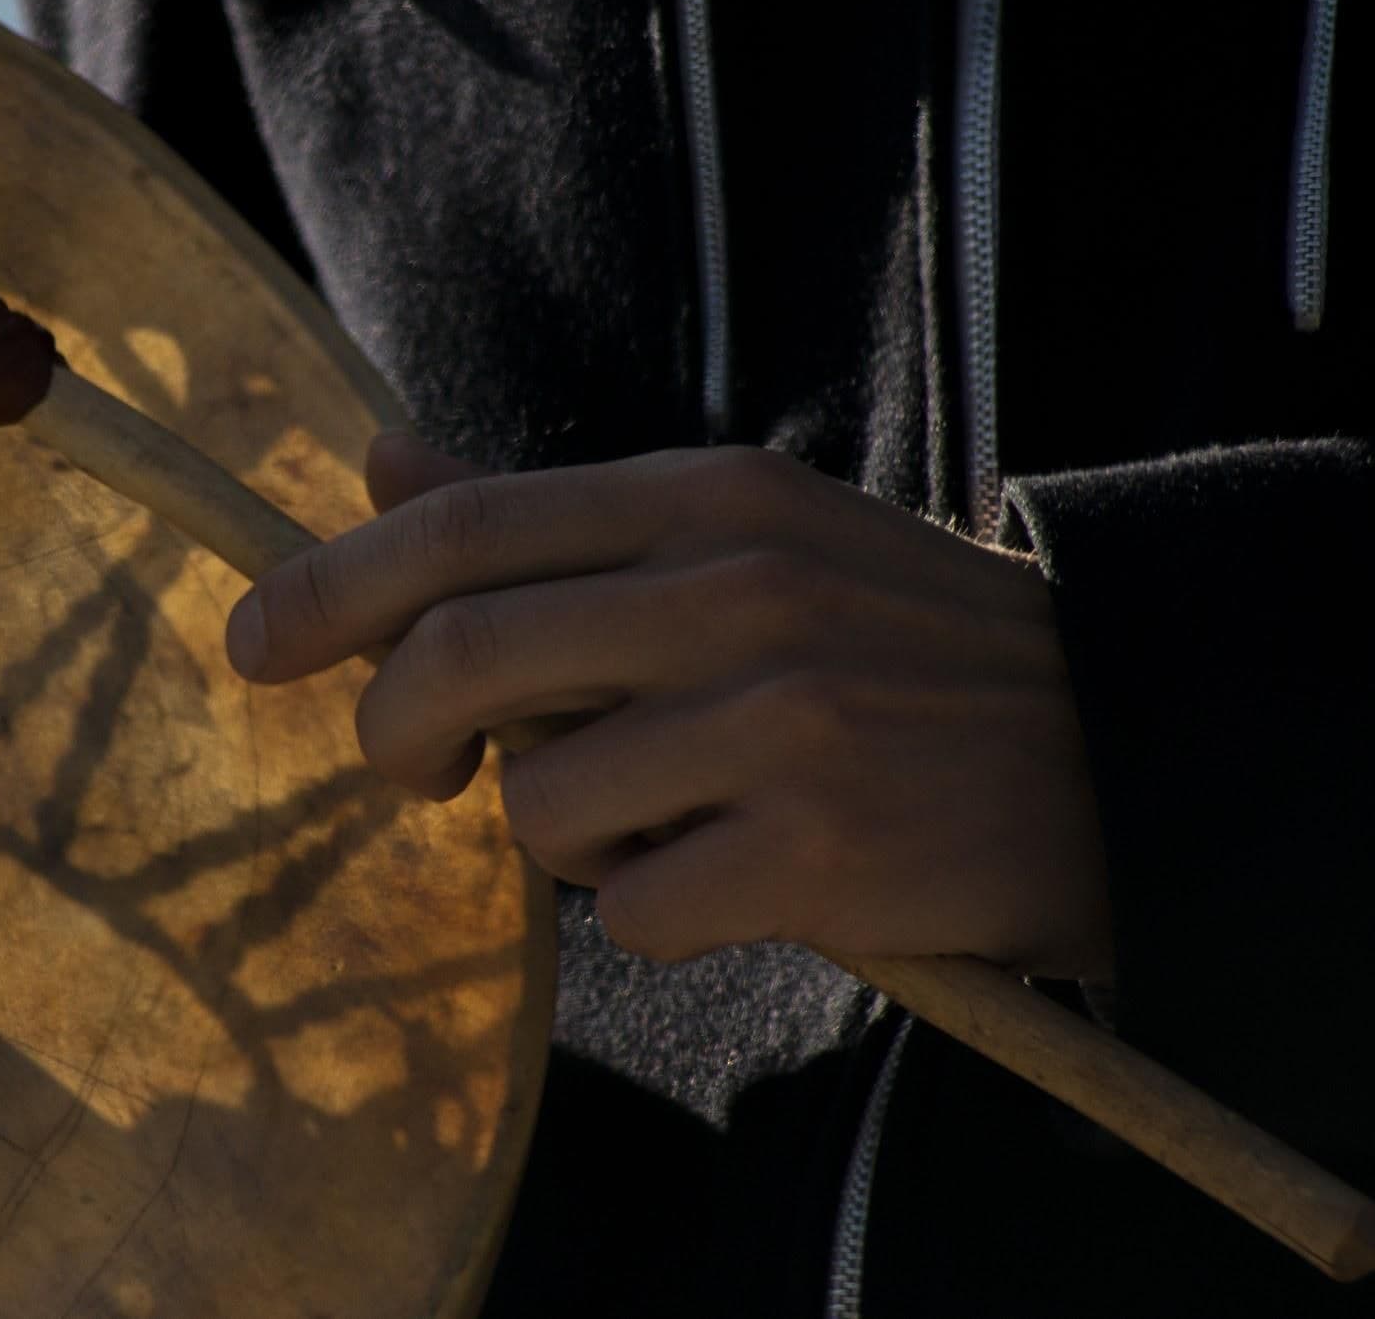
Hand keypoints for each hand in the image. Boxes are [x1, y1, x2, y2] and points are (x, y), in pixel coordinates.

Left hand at [225, 434, 1112, 979]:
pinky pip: (631, 915)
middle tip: (414, 776)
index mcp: (704, 499)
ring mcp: (782, 720)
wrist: (1122, 740)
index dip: (328, 586)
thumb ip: (549, 515)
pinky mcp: (821, 850)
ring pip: (540, 807)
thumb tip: (380, 459)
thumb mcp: (737, 539)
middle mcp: (735, 591)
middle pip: (461, 658)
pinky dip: (647, 916)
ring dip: (558, 843)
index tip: (252, 643)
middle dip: (392, 735)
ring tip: (653, 825)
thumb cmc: (890, 645)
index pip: (461, 527)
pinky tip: (727, 883)